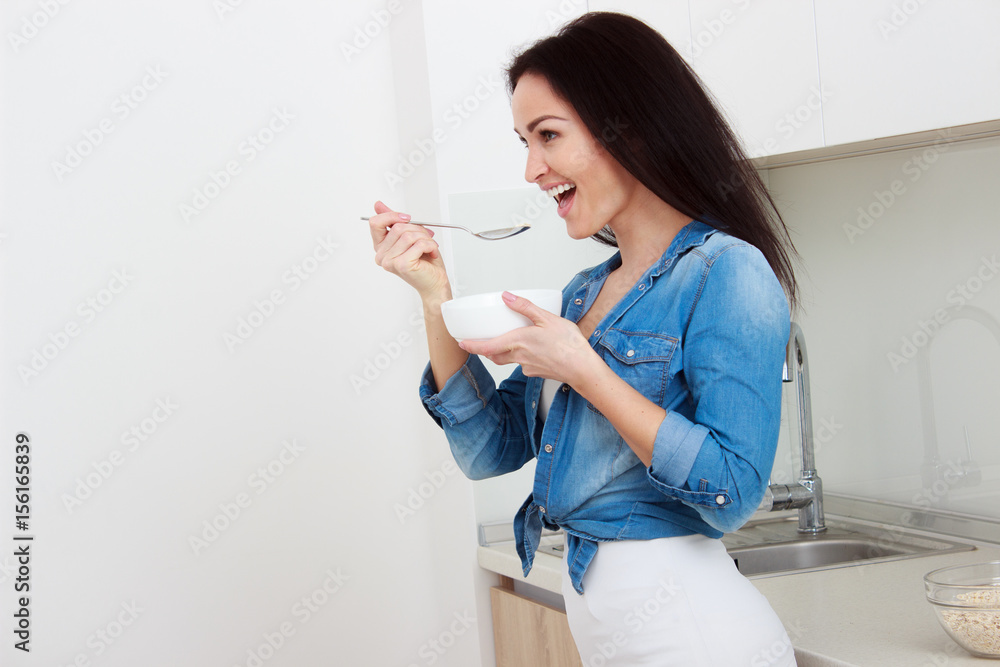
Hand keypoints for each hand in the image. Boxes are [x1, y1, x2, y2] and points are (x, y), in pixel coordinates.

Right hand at [368, 200, 449, 301]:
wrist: (435, 283)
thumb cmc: (425, 263)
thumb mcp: (409, 236)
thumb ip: (393, 221)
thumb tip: (378, 205)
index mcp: (381, 248)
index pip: (375, 223)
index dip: (392, 216)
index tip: (407, 218)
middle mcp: (382, 256)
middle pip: (397, 227)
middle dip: (417, 229)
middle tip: (426, 238)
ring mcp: (390, 261)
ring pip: (409, 234)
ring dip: (425, 238)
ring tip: (429, 248)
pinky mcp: (402, 264)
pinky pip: (418, 243)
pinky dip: (430, 246)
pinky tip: (431, 253)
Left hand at [458, 292, 597, 385]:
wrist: (583, 369)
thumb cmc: (569, 345)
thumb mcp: (547, 318)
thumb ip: (525, 307)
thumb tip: (507, 296)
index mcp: (518, 342)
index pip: (487, 347)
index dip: (472, 346)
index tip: (462, 343)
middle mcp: (519, 357)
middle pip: (494, 356)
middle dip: (485, 350)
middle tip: (479, 342)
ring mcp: (528, 367)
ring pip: (508, 360)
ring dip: (503, 353)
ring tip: (507, 341)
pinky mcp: (537, 373)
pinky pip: (523, 364)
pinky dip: (522, 357)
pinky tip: (534, 349)